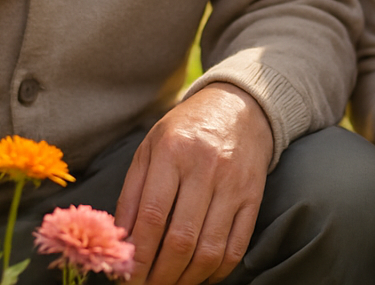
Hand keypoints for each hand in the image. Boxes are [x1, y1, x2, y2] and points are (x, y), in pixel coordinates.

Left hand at [115, 82, 273, 284]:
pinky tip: (200, 275)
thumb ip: (131, 193)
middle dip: (160, 274)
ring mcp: (233, 184)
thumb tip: (121, 241)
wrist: (240, 107)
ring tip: (170, 284)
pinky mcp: (253, 198)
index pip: (152, 215)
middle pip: (181, 239)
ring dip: (186, 278)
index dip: (138, 254)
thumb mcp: (150, 148)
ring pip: (209, 249)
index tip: (127, 277)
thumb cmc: (186, 130)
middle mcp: (205, 168)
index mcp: (172, 152)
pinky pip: (236, 247)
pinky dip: (217, 271)